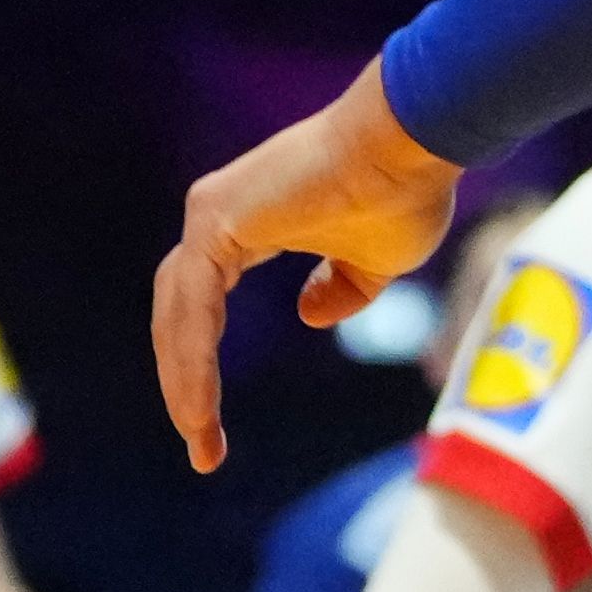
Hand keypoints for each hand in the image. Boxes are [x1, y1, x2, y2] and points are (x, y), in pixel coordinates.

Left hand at [154, 58, 462, 474]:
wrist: (413, 142)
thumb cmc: (404, 191)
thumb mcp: (377, 262)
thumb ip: (341, 290)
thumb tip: (310, 315)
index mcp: (248, 224)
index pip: (204, 305)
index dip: (204, 364)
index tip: (215, 426)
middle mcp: (218, 217)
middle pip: (180, 316)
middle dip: (186, 383)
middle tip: (203, 449)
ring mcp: (212, 214)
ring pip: (178, 317)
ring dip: (184, 384)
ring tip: (201, 442)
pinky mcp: (215, 219)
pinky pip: (192, 306)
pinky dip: (193, 361)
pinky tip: (201, 407)